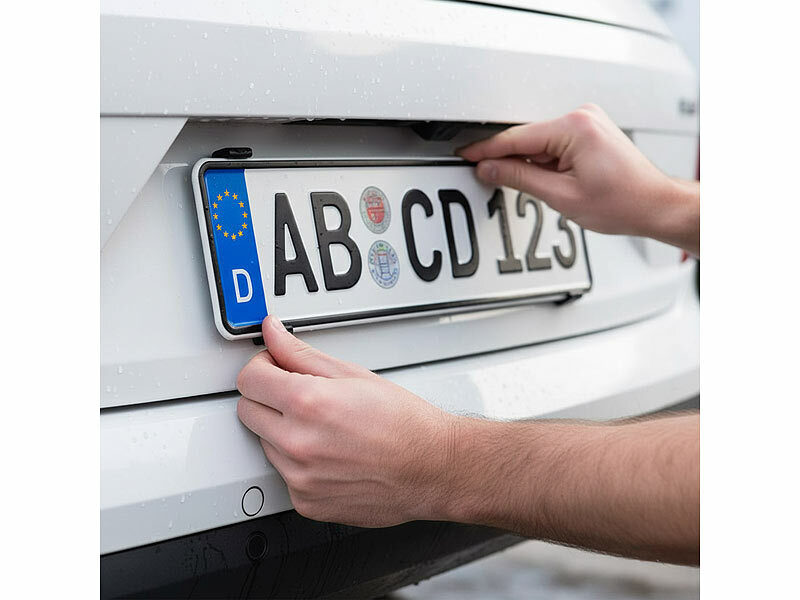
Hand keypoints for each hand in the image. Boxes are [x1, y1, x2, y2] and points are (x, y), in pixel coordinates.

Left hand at [236, 316, 457, 526]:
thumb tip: (274, 334)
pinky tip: (328, 452)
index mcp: (308, 403)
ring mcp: (299, 476)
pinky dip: (298, 462)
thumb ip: (302, 353)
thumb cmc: (403, 422)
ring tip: (324, 426)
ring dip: (282, 430)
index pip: (248, 379)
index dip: (262, 366)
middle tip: (299, 393)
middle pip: (247, 410)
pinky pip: (283, 474)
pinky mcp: (305, 501)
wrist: (432, 467)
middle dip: (267, 396)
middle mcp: (298, 443)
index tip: (274, 366)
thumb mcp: (352, 374)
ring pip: (264, 442)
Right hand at [458, 104, 698, 254]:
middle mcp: (581, 116)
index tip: (466, 155)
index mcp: (574, 127)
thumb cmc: (623, 201)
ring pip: (540, 143)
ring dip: (532, 164)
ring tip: (550, 190)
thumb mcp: (561, 195)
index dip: (486, 150)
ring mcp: (587, 121)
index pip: (516, 138)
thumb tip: (490, 168)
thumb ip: (520, 178)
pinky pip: (554, 143)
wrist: (654, 204)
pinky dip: (546, 161)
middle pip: (527, 138)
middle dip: (510, 161)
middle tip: (493, 181)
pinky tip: (554, 180)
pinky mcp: (590, 131)